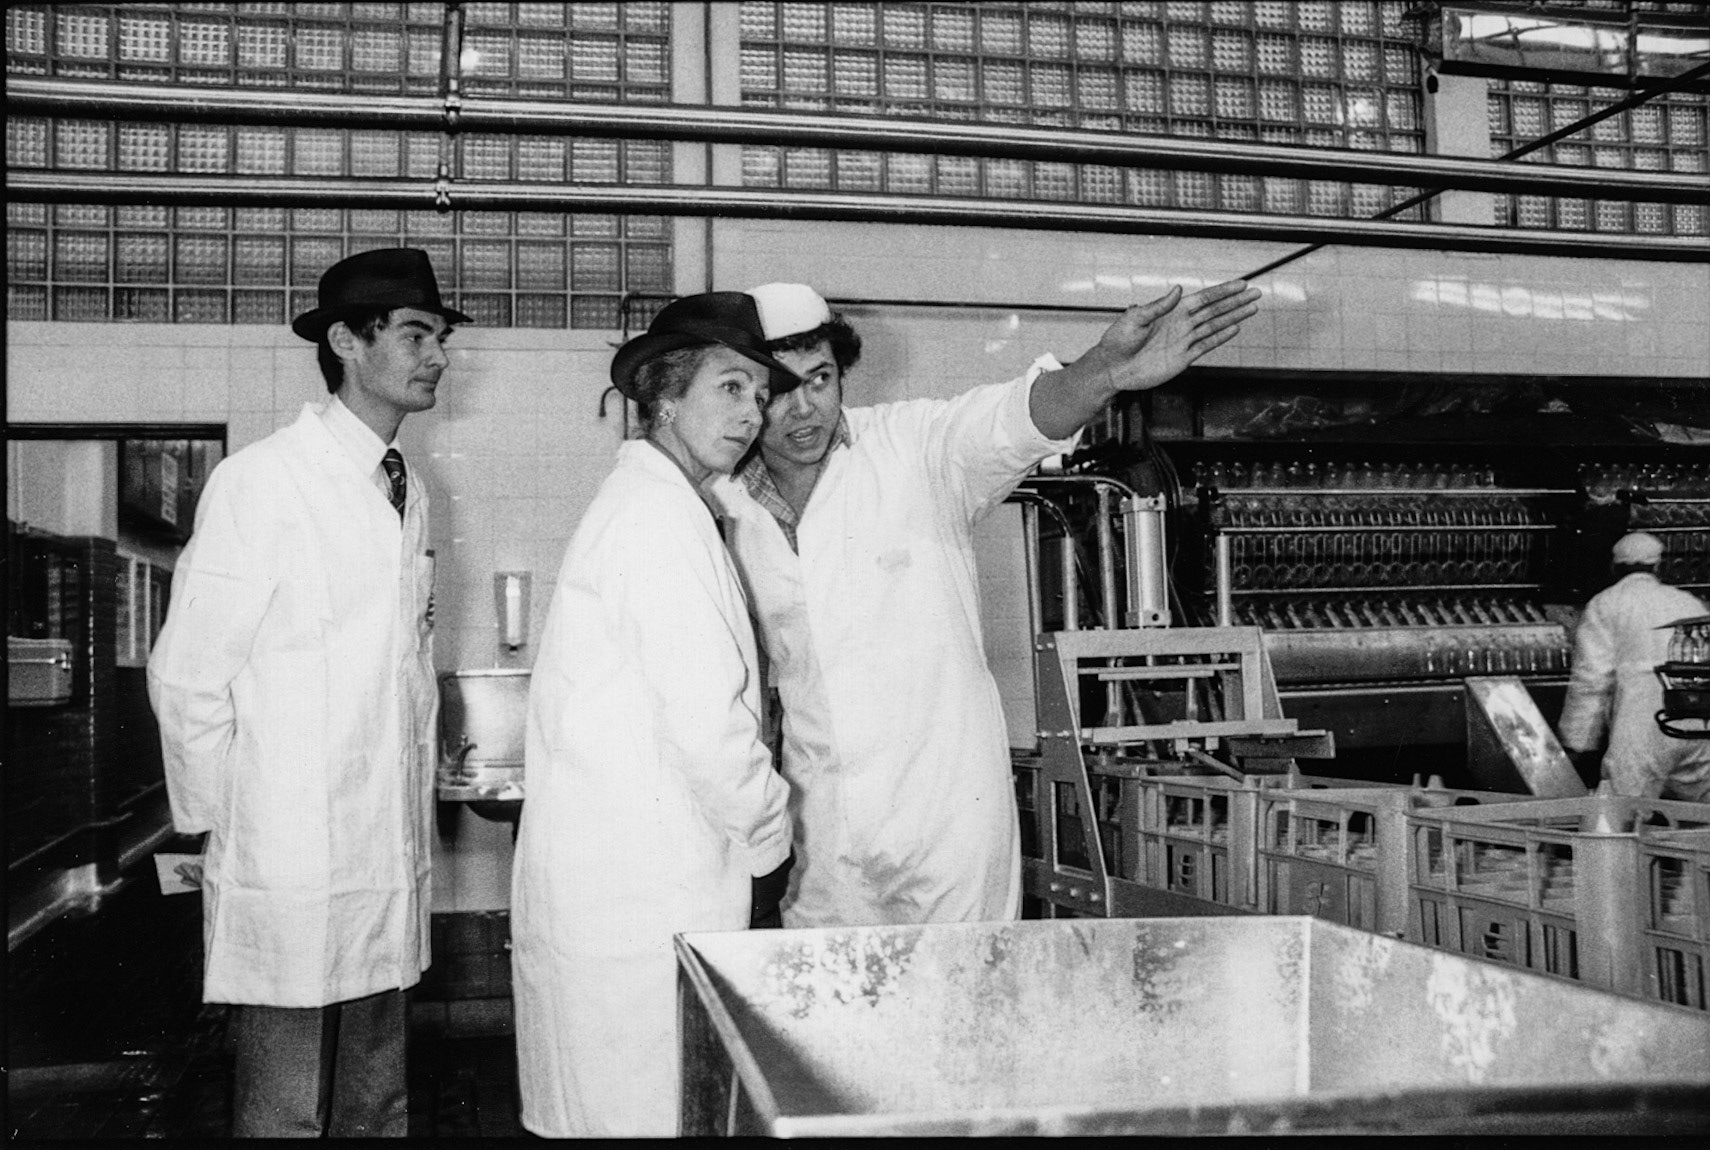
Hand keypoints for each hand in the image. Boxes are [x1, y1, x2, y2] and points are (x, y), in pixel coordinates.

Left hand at [1088, 280, 1261, 393]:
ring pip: (1215, 326)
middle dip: (1236, 302)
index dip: (1223, 292)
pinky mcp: (1182, 358)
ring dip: (1234, 317)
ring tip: (1252, 309)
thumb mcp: (1135, 319)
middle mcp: (1181, 324)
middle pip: (1215, 310)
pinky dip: (1221, 337)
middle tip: (1256, 293)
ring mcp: (1183, 340)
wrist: (1113, 368)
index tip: (1241, 285)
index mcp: (1172, 311)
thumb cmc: (1118, 340)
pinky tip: (1234, 329)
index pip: (1204, 298)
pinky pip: (1206, 345)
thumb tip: (1177, 289)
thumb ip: (1158, 306)